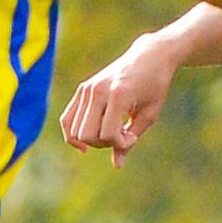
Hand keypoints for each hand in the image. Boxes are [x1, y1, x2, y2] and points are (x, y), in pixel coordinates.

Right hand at [60, 38, 179, 168]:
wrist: (149, 57)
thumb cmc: (155, 86)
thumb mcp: (149, 115)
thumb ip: (130, 140)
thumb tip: (117, 165)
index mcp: (118, 95)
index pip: (107, 134)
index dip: (121, 144)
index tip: (133, 136)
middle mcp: (97, 91)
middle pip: (87, 135)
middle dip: (103, 144)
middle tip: (122, 136)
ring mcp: (87, 89)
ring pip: (75, 130)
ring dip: (91, 141)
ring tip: (111, 132)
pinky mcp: (82, 89)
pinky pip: (67, 119)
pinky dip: (73, 134)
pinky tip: (85, 145)